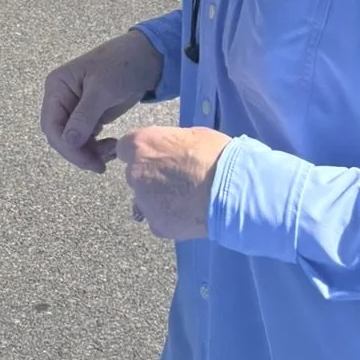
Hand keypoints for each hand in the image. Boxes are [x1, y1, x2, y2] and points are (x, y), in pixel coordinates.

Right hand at [41, 30, 162, 172]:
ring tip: (113, 152)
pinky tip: (112, 147)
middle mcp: (61, 99)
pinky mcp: (89, 116)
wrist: (146, 58)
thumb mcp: (102, 90)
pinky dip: (97, 148)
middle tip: (101, 165)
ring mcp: (74, 108)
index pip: (52, 125)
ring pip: (73, 141)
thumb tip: (68, 143)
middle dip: (78, 152)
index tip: (89, 162)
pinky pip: (86, 139)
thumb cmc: (121, 66)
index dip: (66, 147)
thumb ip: (84, 116)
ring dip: (89, 152)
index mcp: (57, 87)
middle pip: (60, 135)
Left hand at [109, 126, 229, 239]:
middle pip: (134, 174)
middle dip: (150, 177)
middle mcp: (134, 172)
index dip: (142, 155)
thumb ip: (167, 143)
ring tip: (186, 200)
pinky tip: (188, 214)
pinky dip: (169, 218)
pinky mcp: (156, 224)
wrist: (233, 192)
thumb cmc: (216, 156)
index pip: (125, 148)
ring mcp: (143, 201)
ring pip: (145, 199)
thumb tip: (166, 150)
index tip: (156, 159)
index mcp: (140, 144)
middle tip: (176, 180)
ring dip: (158, 199)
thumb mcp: (190, 135)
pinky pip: (157, 219)